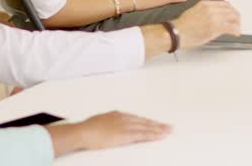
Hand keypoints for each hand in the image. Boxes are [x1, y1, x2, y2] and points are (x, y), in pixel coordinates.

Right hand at [47, 111, 169, 154]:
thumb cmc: (87, 128)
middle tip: (168, 127)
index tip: (156, 124)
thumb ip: (108, 122)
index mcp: (118, 115)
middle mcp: (124, 118)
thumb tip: (110, 126)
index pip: (137, 119)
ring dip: (158, 130)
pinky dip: (152, 135)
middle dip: (157, 125)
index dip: (148, 122)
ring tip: (168, 131)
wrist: (83, 131)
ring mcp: (126, 126)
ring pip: (146, 128)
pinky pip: (142, 135)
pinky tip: (159, 136)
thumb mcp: (100, 121)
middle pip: (144, 122)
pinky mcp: (126, 135)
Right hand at [172, 0, 242, 48]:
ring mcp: (214, 17)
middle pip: (230, 9)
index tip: (232, 13)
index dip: (230, 9)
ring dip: (237, 23)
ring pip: (233, 17)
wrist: (176, 33)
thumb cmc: (181, 26)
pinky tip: (237, 32)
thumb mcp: (193, 12)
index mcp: (205, 4)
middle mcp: (211, 8)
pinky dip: (236, 30)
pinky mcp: (215, 27)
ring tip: (238, 27)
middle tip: (237, 21)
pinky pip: (231, 27)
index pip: (224, 3)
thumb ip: (204, 12)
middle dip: (236, 16)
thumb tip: (212, 17)